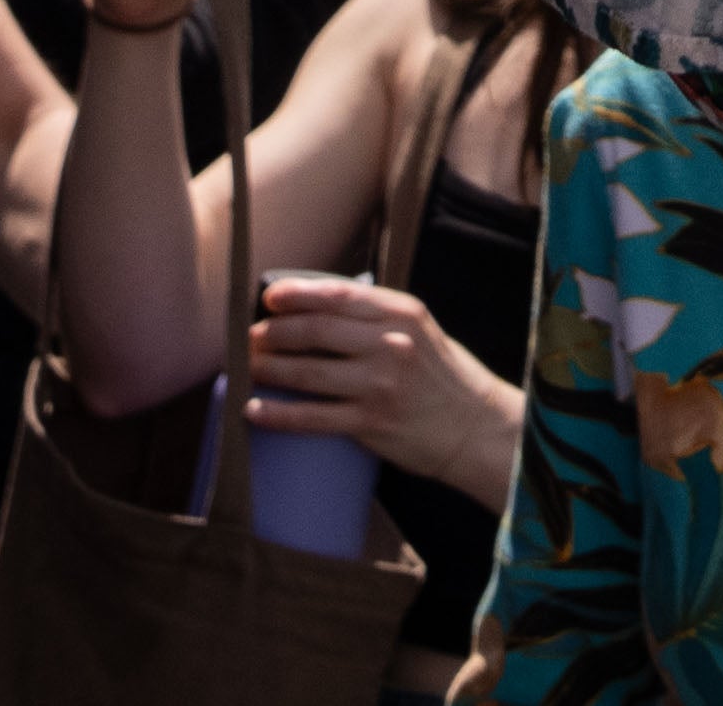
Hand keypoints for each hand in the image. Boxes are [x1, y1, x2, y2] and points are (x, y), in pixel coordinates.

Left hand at [247, 270, 531, 514]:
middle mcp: (391, 344)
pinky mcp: (372, 423)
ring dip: (269, 369)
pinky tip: (254, 409)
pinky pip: (313, 418)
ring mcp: (381, 385)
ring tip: (247, 367)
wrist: (475, 427)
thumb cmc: (441, 376)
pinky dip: (278, 414)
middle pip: (316, 331)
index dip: (296, 294)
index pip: (337, 295)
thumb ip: (375, 317)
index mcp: (402, 313)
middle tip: (251, 338)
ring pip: (308, 373)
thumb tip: (315, 309)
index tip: (269, 299)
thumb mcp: (418, 330)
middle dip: (274, 332)